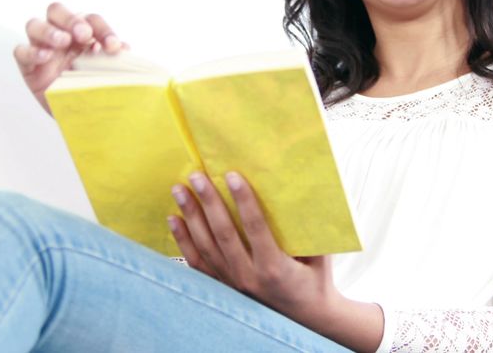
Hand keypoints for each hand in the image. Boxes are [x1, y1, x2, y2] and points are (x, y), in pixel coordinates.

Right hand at [13, 2, 126, 114]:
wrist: (80, 117)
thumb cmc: (93, 90)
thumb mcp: (106, 75)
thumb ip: (113, 60)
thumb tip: (124, 48)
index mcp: (82, 33)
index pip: (90, 19)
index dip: (102, 29)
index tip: (113, 47)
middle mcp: (60, 36)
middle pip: (56, 11)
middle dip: (71, 19)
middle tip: (84, 34)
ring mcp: (41, 48)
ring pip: (34, 25)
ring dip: (49, 31)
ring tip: (63, 41)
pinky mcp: (28, 67)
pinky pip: (21, 52)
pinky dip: (31, 51)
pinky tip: (45, 57)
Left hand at [168, 171, 340, 326]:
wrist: (305, 317)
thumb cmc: (314, 279)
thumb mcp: (318, 255)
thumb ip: (304, 229)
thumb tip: (291, 190)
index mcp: (275, 267)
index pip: (255, 227)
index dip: (243, 200)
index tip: (232, 175)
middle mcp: (248, 276)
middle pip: (223, 233)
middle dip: (208, 202)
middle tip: (197, 176)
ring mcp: (232, 283)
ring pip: (206, 246)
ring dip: (191, 216)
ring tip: (179, 190)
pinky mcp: (222, 286)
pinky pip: (198, 262)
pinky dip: (183, 240)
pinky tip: (174, 219)